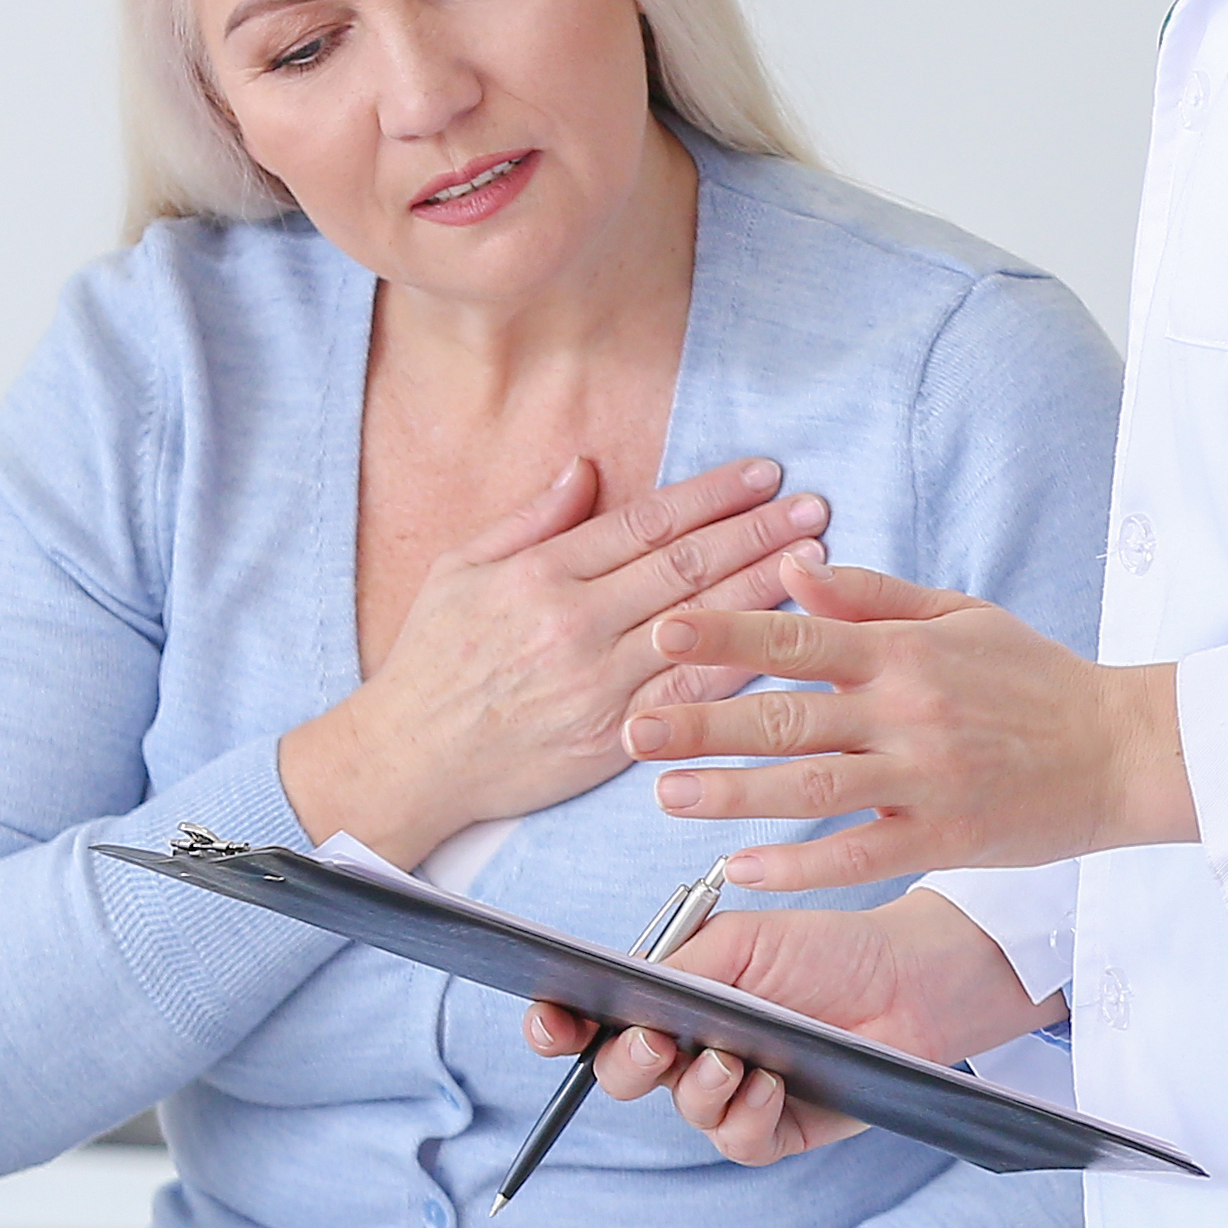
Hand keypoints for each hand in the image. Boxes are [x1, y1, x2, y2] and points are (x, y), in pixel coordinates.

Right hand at [279, 455, 822, 863]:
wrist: (408, 761)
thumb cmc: (431, 661)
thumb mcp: (460, 568)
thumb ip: (531, 518)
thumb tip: (587, 467)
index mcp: (541, 575)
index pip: (645, 522)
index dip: (711, 495)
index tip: (763, 474)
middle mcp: (576, 624)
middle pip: (685, 567)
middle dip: (757, 532)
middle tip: (814, 507)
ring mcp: (600, 685)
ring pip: (701, 628)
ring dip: (765, 590)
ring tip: (819, 560)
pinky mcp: (615, 738)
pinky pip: (691, 697)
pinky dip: (741, 667)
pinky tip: (785, 642)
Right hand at [520, 892, 1049, 1166]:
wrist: (908, 979)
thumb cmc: (824, 949)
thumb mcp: (742, 939)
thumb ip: (679, 963)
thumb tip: (631, 996)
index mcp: (670, 996)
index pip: (592, 1019)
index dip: (557, 1025)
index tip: (550, 1020)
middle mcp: (691, 1048)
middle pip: (620, 1075)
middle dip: (627, 1063)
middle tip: (659, 1043)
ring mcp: (732, 1093)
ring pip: (683, 1111)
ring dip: (700, 1089)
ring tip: (735, 1061)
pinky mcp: (776, 1129)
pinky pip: (737, 1143)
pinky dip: (746, 1117)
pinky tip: (772, 1084)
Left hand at [621, 555, 1191, 883]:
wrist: (1121, 750)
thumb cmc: (1034, 678)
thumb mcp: (957, 614)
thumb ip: (870, 595)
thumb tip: (792, 570)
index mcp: (905, 651)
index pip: (800, 639)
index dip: (728, 636)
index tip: (664, 633)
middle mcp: (909, 712)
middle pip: (789, 717)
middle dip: (703, 721)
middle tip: (632, 726)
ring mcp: (925, 781)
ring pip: (813, 789)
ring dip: (733, 794)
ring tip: (664, 794)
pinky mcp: (945, 840)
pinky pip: (860, 856)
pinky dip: (800, 865)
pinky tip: (742, 868)